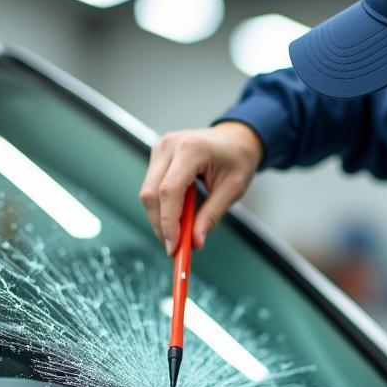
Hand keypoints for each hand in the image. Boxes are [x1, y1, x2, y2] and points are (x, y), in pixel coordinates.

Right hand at [139, 121, 263, 254]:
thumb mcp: (232, 190)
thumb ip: (211, 216)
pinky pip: (151, 188)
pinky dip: (162, 208)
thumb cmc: (238, 159)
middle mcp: (169, 146)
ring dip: (160, 218)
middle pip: (151, 193)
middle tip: (175, 248)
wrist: (236, 138)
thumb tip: (195, 242)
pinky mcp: (157, 157)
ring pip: (148, 193)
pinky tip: (177, 219)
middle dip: (161, 225)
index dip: (168, 222)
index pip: (169, 191)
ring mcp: (160, 149)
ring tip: (179, 235)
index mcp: (191, 149)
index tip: (174, 247)